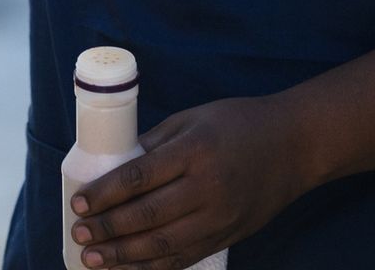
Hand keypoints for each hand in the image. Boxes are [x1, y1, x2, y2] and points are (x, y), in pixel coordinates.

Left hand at [68, 96, 312, 268]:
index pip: (139, 177)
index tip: (78, 202)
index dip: (105, 193)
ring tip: (93, 260)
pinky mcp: (229, 236)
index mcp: (194, 152)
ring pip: (164, 245)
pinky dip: (154, 268)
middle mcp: (208, 189)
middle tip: (79, 234)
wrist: (295, 146)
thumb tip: (111, 166)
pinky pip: (185, 258)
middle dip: (108, 229)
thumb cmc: (237, 124)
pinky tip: (128, 269)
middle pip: (148, 216)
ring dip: (124, 256)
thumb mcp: (191, 120)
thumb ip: (153, 144)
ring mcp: (221, 218)